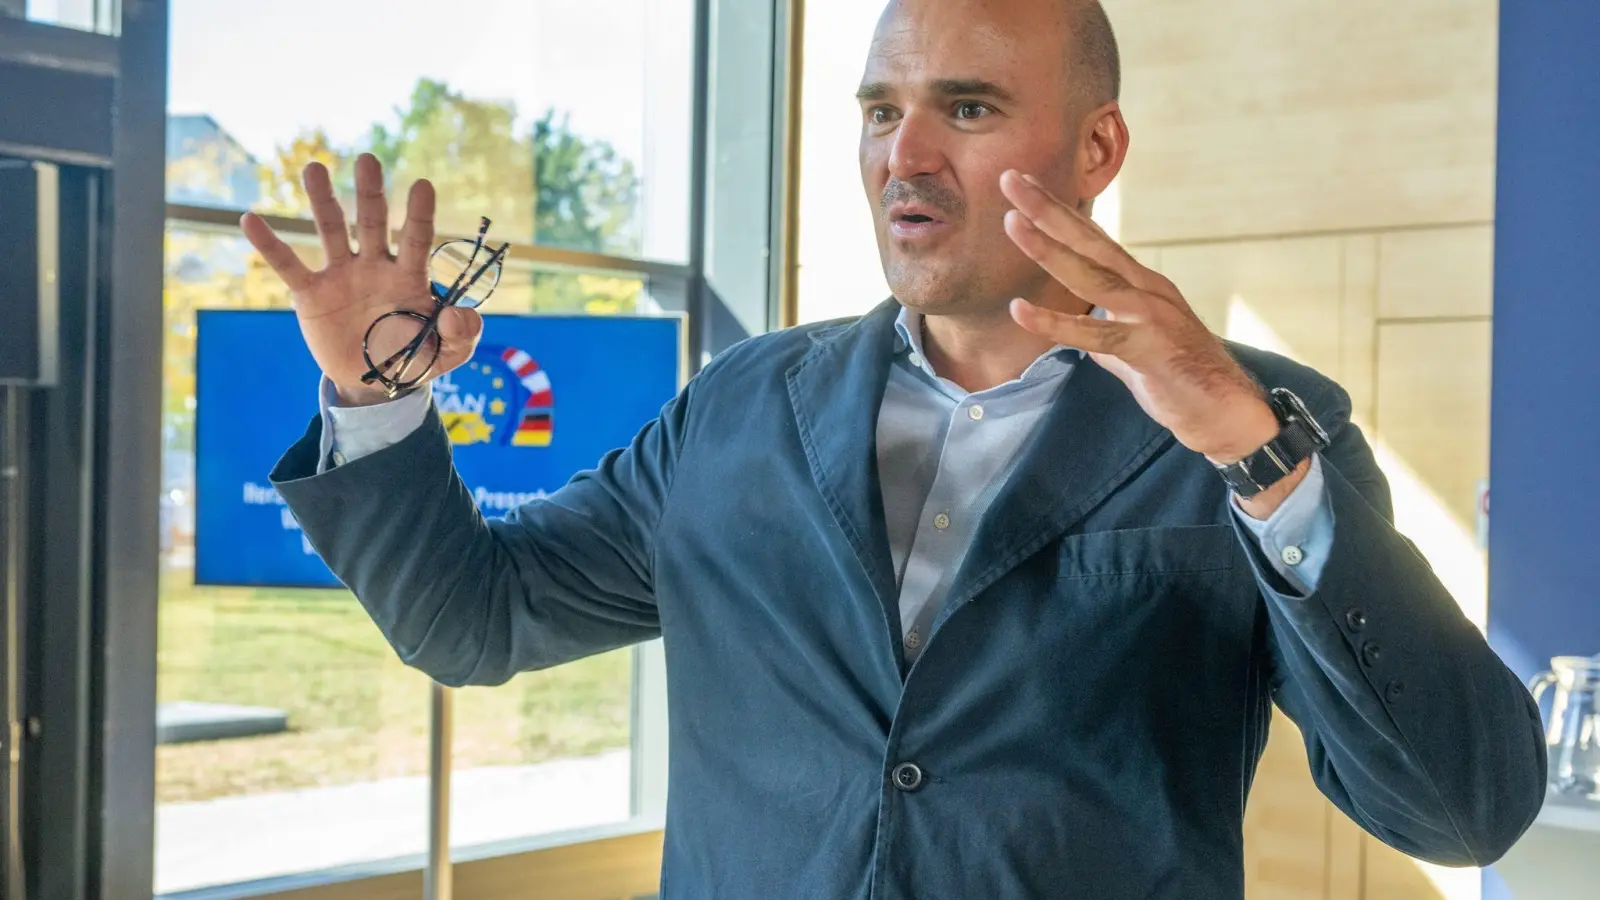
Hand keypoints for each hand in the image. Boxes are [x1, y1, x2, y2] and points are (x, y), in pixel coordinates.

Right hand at [240, 153, 482, 405]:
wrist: (375, 381)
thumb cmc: (416, 359)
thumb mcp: (448, 354)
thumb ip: (461, 335)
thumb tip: (456, 315)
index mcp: (410, 276)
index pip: (416, 240)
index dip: (419, 214)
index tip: (423, 185)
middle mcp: (374, 266)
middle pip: (372, 223)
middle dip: (371, 193)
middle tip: (368, 160)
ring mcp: (341, 275)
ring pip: (331, 231)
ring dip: (322, 201)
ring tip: (314, 168)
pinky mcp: (311, 294)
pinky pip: (288, 265)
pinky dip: (269, 245)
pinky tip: (250, 219)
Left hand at [998, 170, 1277, 464]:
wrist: (1228, 414)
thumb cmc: (1183, 380)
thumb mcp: (1135, 352)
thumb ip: (1109, 339)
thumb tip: (1086, 340)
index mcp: (1141, 285)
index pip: (1093, 240)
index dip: (1058, 213)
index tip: (1024, 185)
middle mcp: (1146, 288)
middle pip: (1090, 241)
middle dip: (1048, 209)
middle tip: (1010, 178)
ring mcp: (1149, 314)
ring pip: (1090, 275)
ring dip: (1049, 248)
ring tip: (1012, 223)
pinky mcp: (1148, 347)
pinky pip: (1094, 334)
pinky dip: (1055, 322)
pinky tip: (1020, 310)